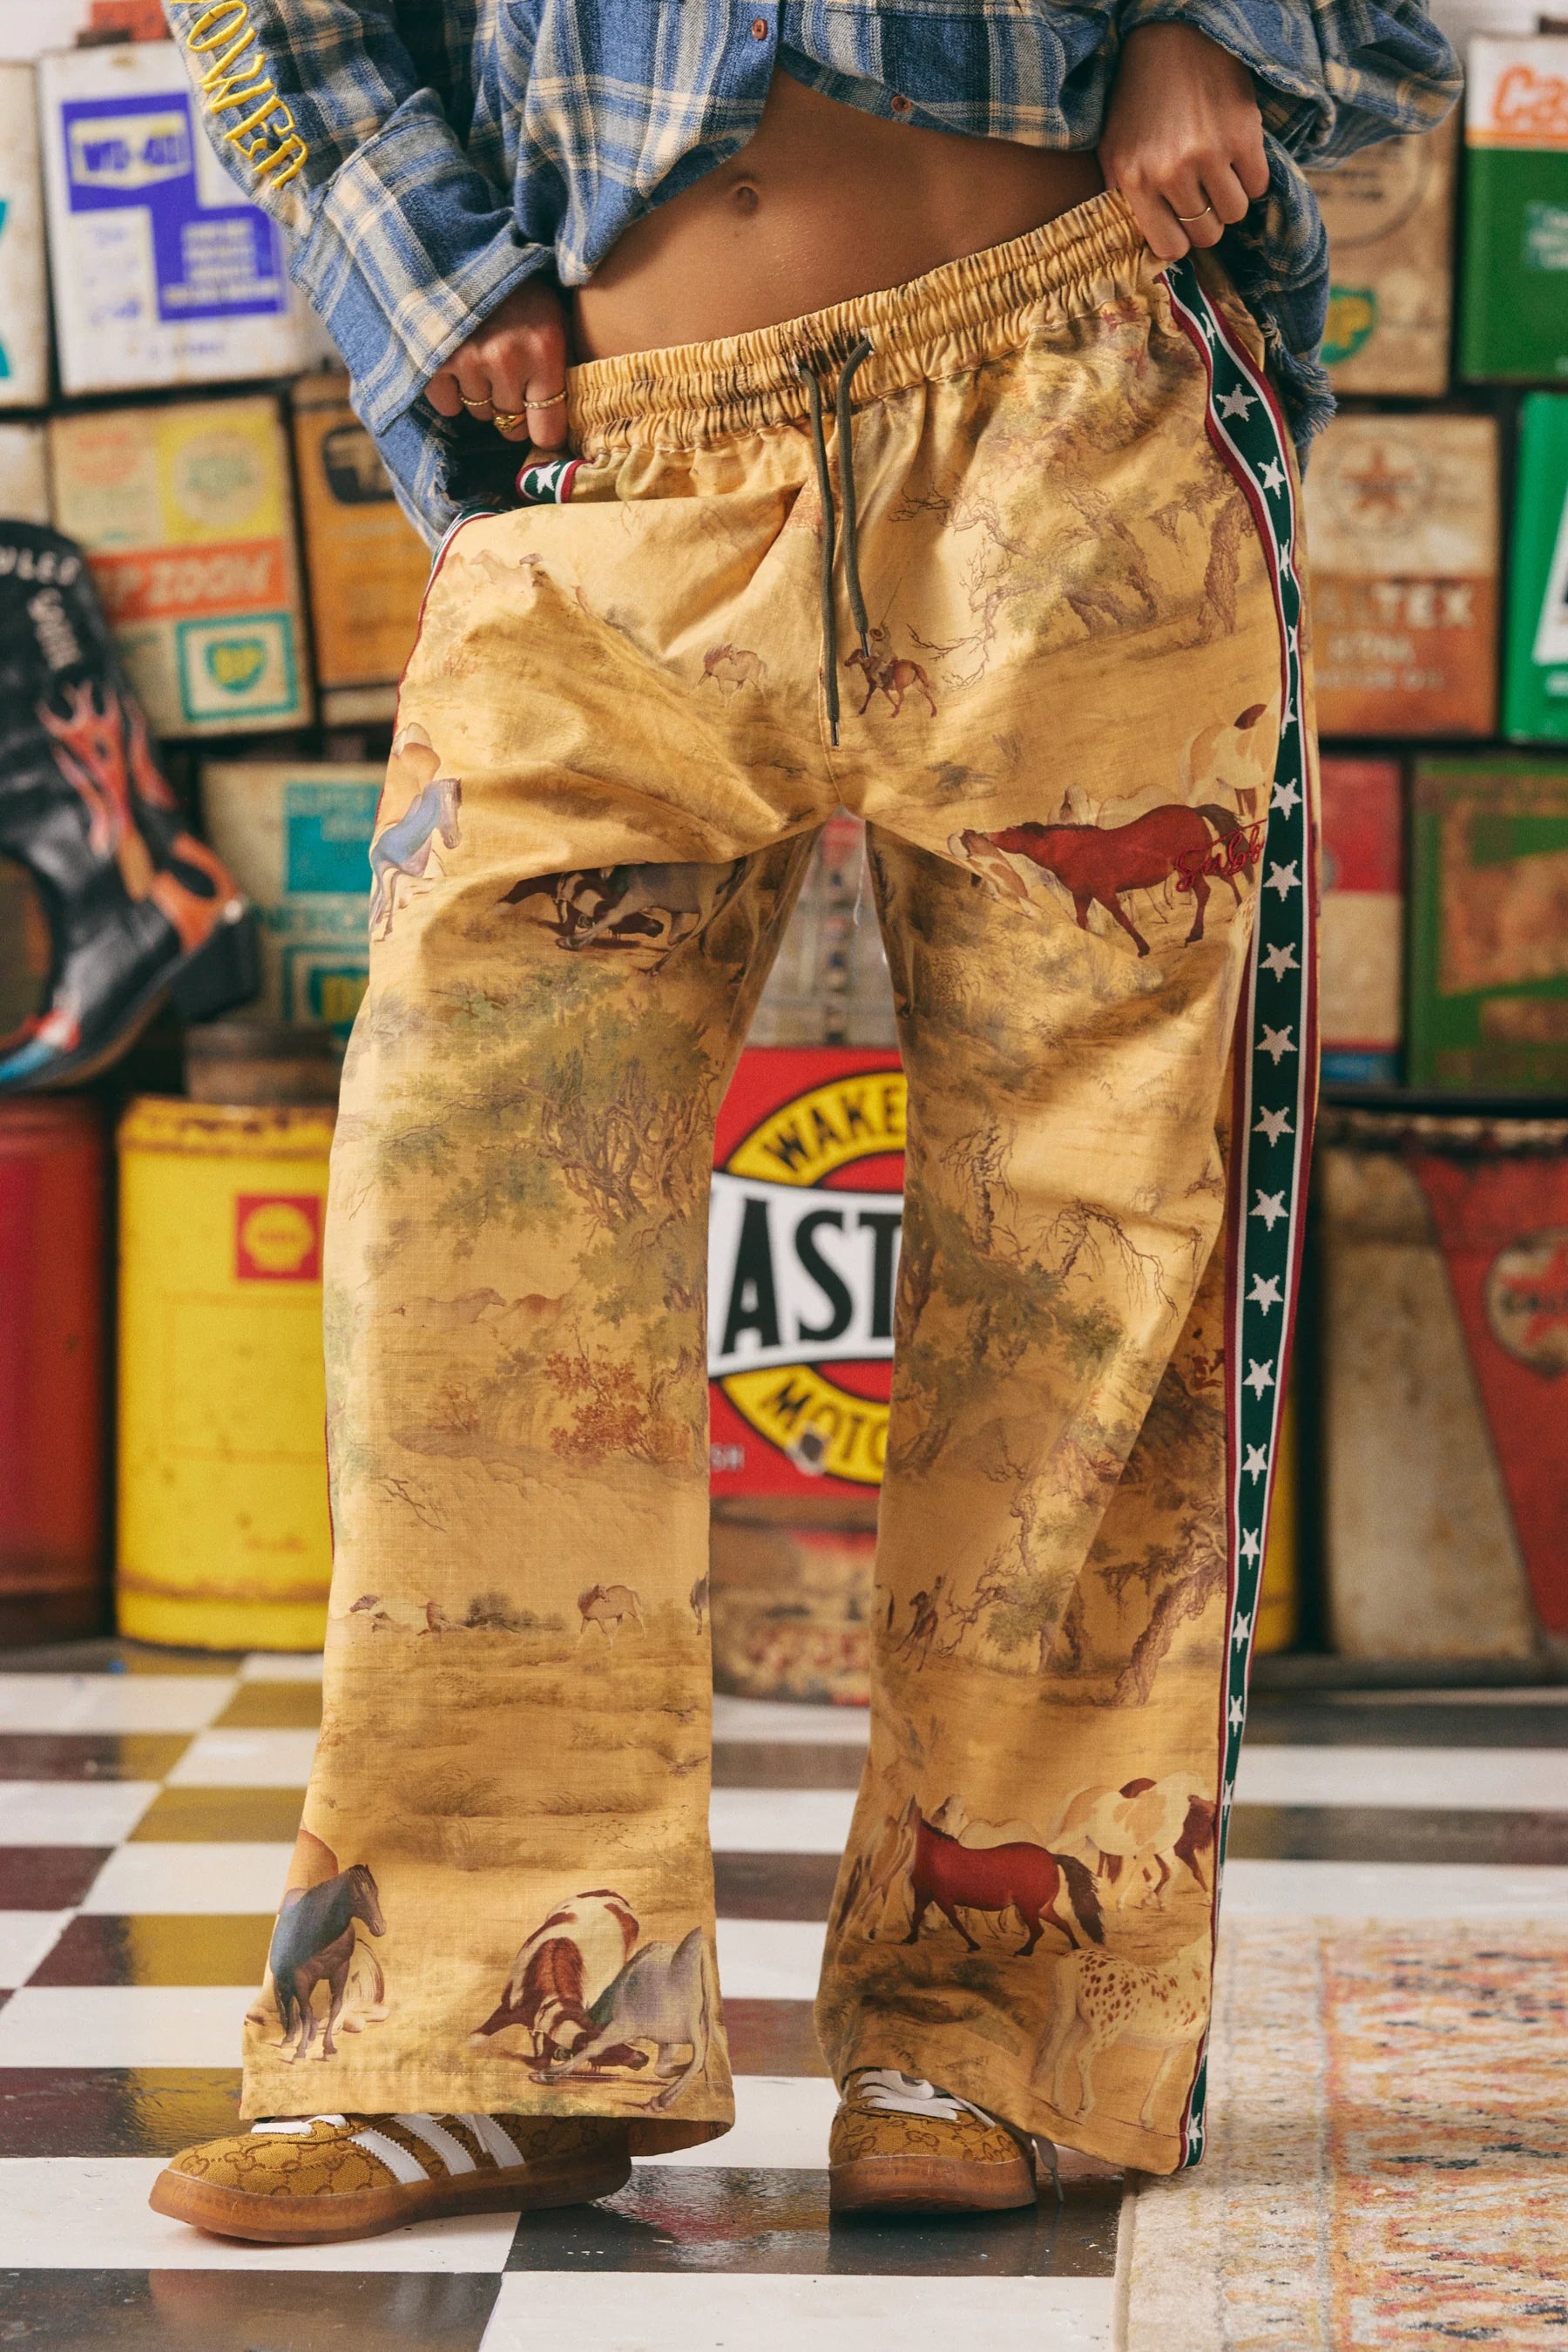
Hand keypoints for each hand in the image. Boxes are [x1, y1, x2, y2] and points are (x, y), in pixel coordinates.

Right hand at [425, 277, 569, 446]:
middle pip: (512, 425)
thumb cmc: (521, 288)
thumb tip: (572, 422)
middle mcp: (507, 359)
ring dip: (484, 396)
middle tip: (511, 377)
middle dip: (513, 408)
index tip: (541, 426)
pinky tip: (460, 364)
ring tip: (484, 360)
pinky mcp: (435, 358)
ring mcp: (468, 359)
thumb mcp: (556, 317)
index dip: (544, 432)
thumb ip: (564, 364)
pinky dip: (453, 392)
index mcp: (545, 350)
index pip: (546, 431)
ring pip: (481, 414)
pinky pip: (448, 405)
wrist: (467, 246)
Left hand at [1099, 22, 1268, 262]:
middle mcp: (1171, 172)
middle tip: (1202, 195)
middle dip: (1207, 220)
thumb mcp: (1113, 150)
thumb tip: (1144, 246)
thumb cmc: (1138, 99)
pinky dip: (1251, 178)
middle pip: (1207, 234)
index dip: (1180, 240)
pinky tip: (1237, 157)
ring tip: (1218, 174)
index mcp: (1135, 181)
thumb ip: (1122, 199)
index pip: (1171, 248)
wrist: (1172, 39)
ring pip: (1235, 213)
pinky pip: (1258, 185)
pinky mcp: (1243, 134)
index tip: (1182, 225)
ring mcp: (1209, 154)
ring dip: (1230, 200)